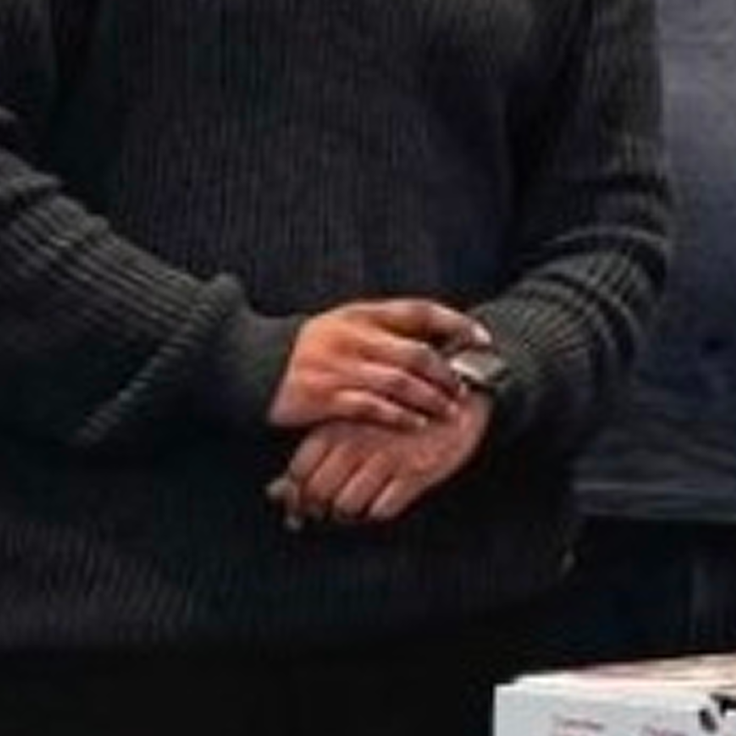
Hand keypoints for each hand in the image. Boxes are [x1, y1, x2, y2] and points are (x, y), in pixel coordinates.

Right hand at [274, 295, 480, 433]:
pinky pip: (371, 407)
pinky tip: (415, 424)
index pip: (419, 311)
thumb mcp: (343, 325)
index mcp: (362, 314)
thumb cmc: (308, 349)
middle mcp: (355, 336)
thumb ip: (381, 329)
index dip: (455, 322)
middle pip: (416, 352)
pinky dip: (398, 416)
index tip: (481, 338)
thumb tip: (431, 336)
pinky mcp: (325, 396)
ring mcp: (340, 366)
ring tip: (448, 410)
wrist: (254, 364)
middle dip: (447, 373)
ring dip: (430, 398)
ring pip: (399, 382)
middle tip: (464, 389)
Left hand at [275, 399, 484, 529]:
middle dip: (320, 510)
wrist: (460, 396)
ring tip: (358, 505)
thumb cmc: (399, 411)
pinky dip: (377, 513)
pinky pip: (382, 511)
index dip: (297, 496)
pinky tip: (382, 500)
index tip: (304, 505)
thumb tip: (274, 494)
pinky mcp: (415, 473)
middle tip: (329, 512)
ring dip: (349, 515)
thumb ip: (313, 456)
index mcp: (337, 425)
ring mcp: (387, 458)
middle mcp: (357, 442)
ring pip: (347, 507)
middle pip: (319, 494)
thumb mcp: (353, 424)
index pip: (299, 472)